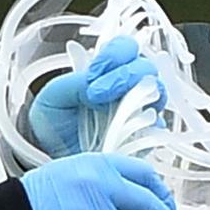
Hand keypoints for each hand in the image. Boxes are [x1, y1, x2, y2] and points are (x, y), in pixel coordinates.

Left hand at [29, 36, 166, 157]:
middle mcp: (126, 87)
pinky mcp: (146, 135)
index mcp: (105, 71)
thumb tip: (96, 81)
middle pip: (145, 65)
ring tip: (114, 111)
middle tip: (99, 94)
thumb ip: (74, 82)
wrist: (60, 162)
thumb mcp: (52, 98)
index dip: (114, 55)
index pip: (124, 47)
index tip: (94, 73)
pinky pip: (157, 125)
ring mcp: (139, 110)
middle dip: (125, 75)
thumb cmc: (55, 129)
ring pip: (157, 90)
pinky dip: (144, 124)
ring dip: (137, 96)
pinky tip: (124, 131)